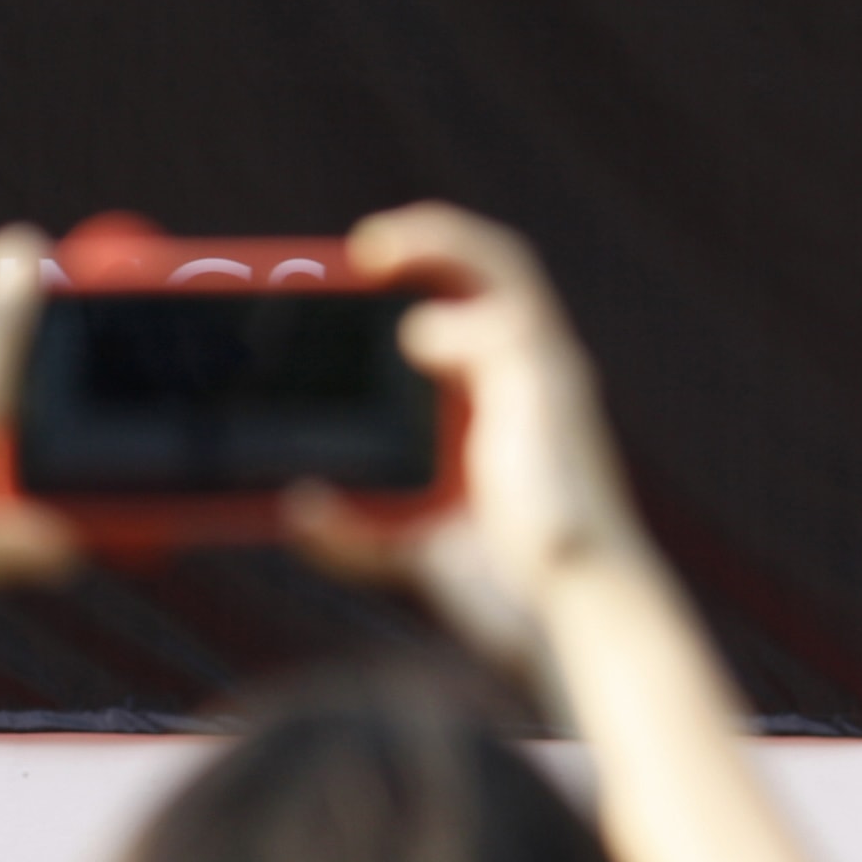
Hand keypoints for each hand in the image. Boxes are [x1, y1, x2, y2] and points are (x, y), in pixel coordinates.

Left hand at [289, 202, 651, 684]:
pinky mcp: (547, 398)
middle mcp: (531, 377)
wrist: (565, 622)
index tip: (352, 275)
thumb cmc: (509, 588)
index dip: (419, 276)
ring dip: (443, 241)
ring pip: (509, 271)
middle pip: (492, 269)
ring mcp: (545, 381)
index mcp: (501, 401)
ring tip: (376, 247)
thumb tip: (296, 510)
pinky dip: (455, 322)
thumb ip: (351, 533)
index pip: (465, 305)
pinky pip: (505, 325)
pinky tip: (417, 339)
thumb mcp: (408, 551)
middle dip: (429, 239)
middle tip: (357, 249)